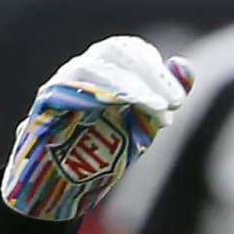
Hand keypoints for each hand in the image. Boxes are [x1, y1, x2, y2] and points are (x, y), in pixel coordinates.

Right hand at [0, 36, 191, 221]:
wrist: (60, 184)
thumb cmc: (101, 151)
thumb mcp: (142, 124)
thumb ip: (165, 97)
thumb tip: (187, 68)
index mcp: (105, 72)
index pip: (130, 49)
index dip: (157, 69)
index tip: (177, 100)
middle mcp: (82, 71)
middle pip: (115, 50)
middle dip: (150, 73)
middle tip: (174, 102)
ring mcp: (61, 83)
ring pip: (96, 68)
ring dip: (133, 87)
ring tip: (159, 110)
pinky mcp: (47, 101)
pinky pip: (73, 88)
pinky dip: (106, 96)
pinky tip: (129, 110)